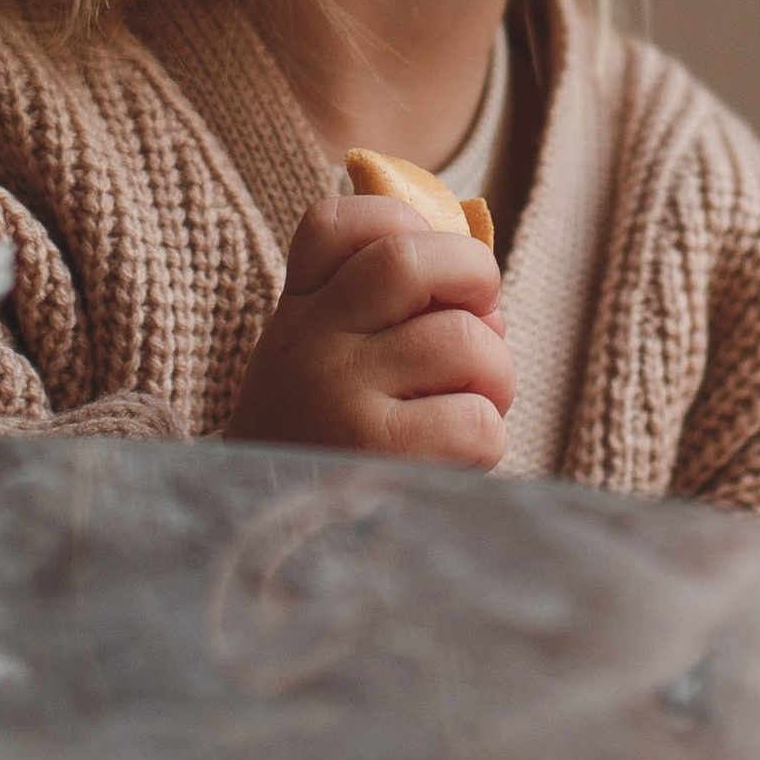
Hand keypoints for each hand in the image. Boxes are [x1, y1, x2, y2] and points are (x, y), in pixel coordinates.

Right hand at [229, 192, 511, 466]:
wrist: (263, 538)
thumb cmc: (317, 442)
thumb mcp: (323, 361)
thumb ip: (389, 315)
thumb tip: (493, 309)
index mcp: (297, 311)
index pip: (336, 221)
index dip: (401, 221)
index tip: (424, 268)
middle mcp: (310, 342)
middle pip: (411, 257)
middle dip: (475, 276)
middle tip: (480, 318)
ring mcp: (340, 396)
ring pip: (467, 342)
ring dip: (495, 376)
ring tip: (466, 406)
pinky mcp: (377, 455)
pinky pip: (477, 421)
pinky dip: (486, 440)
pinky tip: (451, 459)